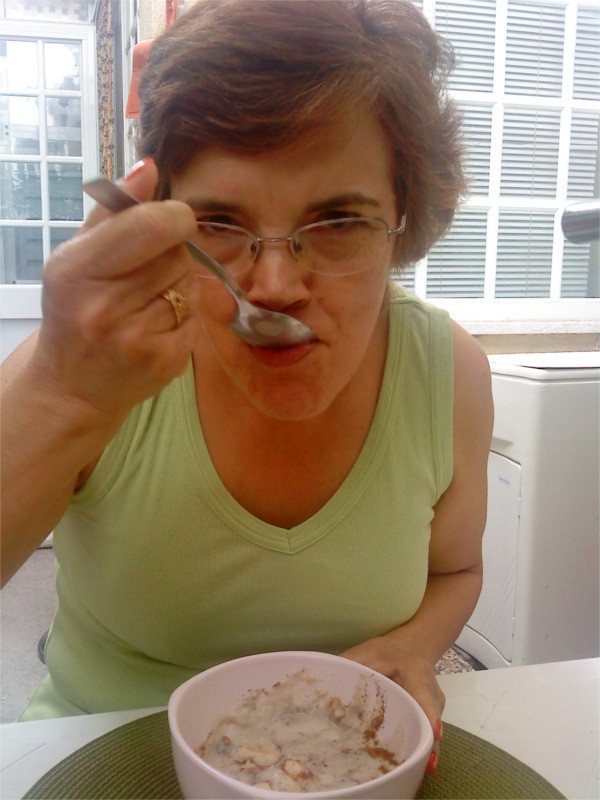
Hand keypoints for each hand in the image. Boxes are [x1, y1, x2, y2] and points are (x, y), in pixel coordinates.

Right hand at [32, 158, 202, 421]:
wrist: (74, 385)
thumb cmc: (75, 312)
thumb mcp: (77, 257)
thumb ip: (114, 212)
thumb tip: (150, 167)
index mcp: (77, 271)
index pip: (150, 225)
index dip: (174, 216)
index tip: (171, 221)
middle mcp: (104, 307)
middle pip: (176, 254)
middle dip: (171, 254)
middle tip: (146, 273)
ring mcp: (137, 339)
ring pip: (190, 284)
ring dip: (179, 284)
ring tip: (146, 301)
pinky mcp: (166, 361)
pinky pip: (197, 317)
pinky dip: (184, 316)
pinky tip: (155, 326)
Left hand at [340, 636, 443, 774]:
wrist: (408, 650)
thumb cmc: (385, 652)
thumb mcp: (365, 653)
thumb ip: (348, 667)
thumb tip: (321, 687)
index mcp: (415, 671)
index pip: (424, 693)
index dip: (429, 713)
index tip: (434, 732)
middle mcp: (430, 692)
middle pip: (431, 719)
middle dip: (429, 743)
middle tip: (425, 765)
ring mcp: (433, 707)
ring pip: (431, 730)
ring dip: (426, 750)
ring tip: (421, 770)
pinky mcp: (430, 717)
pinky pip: (426, 733)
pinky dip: (420, 748)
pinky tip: (412, 766)